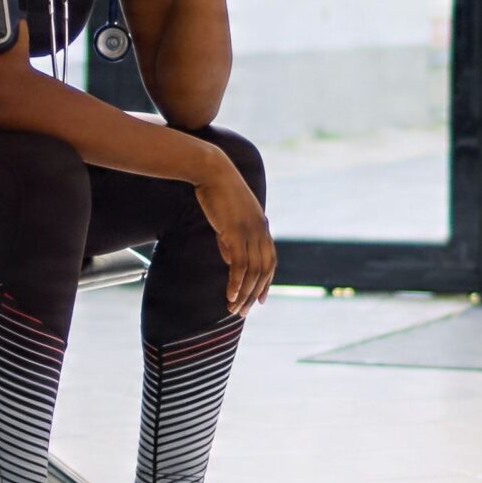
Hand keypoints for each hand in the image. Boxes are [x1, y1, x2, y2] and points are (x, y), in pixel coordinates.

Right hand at [192, 149, 275, 312]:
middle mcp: (260, 231)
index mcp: (261, 226)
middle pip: (263, 271)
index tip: (259, 300)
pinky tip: (230, 294)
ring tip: (234, 309)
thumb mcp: (228, 219)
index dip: (266, 282)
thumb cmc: (217, 192)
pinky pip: (239, 264)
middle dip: (254, 294)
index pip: (270, 261)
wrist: (212, 171)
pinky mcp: (236, 232)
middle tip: (243, 312)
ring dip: (244, 293)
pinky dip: (236, 282)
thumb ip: (232, 240)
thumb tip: (231, 261)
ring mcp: (250, 231)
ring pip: (253, 271)